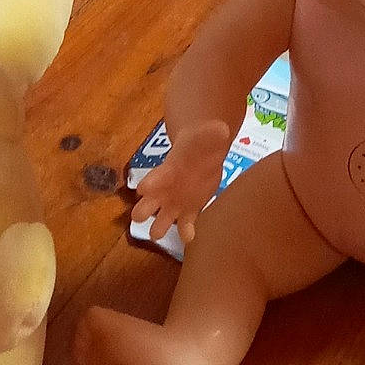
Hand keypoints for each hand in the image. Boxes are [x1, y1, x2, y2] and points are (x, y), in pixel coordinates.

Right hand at [130, 118, 230, 246]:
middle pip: (143, 209)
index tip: (143, 189)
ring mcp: (174, 205)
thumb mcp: (206, 134)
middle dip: (142, 213)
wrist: (204, 153)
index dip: (147, 185)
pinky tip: (191, 235)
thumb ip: (212, 133)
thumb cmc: (198, 142)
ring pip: (159, 225)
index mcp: (165, 173)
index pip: (150, 180)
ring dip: (159, 228)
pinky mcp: (189, 212)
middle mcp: (163, 193)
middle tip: (144, 216)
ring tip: (163, 230)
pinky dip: (186, 233)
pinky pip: (184, 228)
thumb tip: (222, 129)